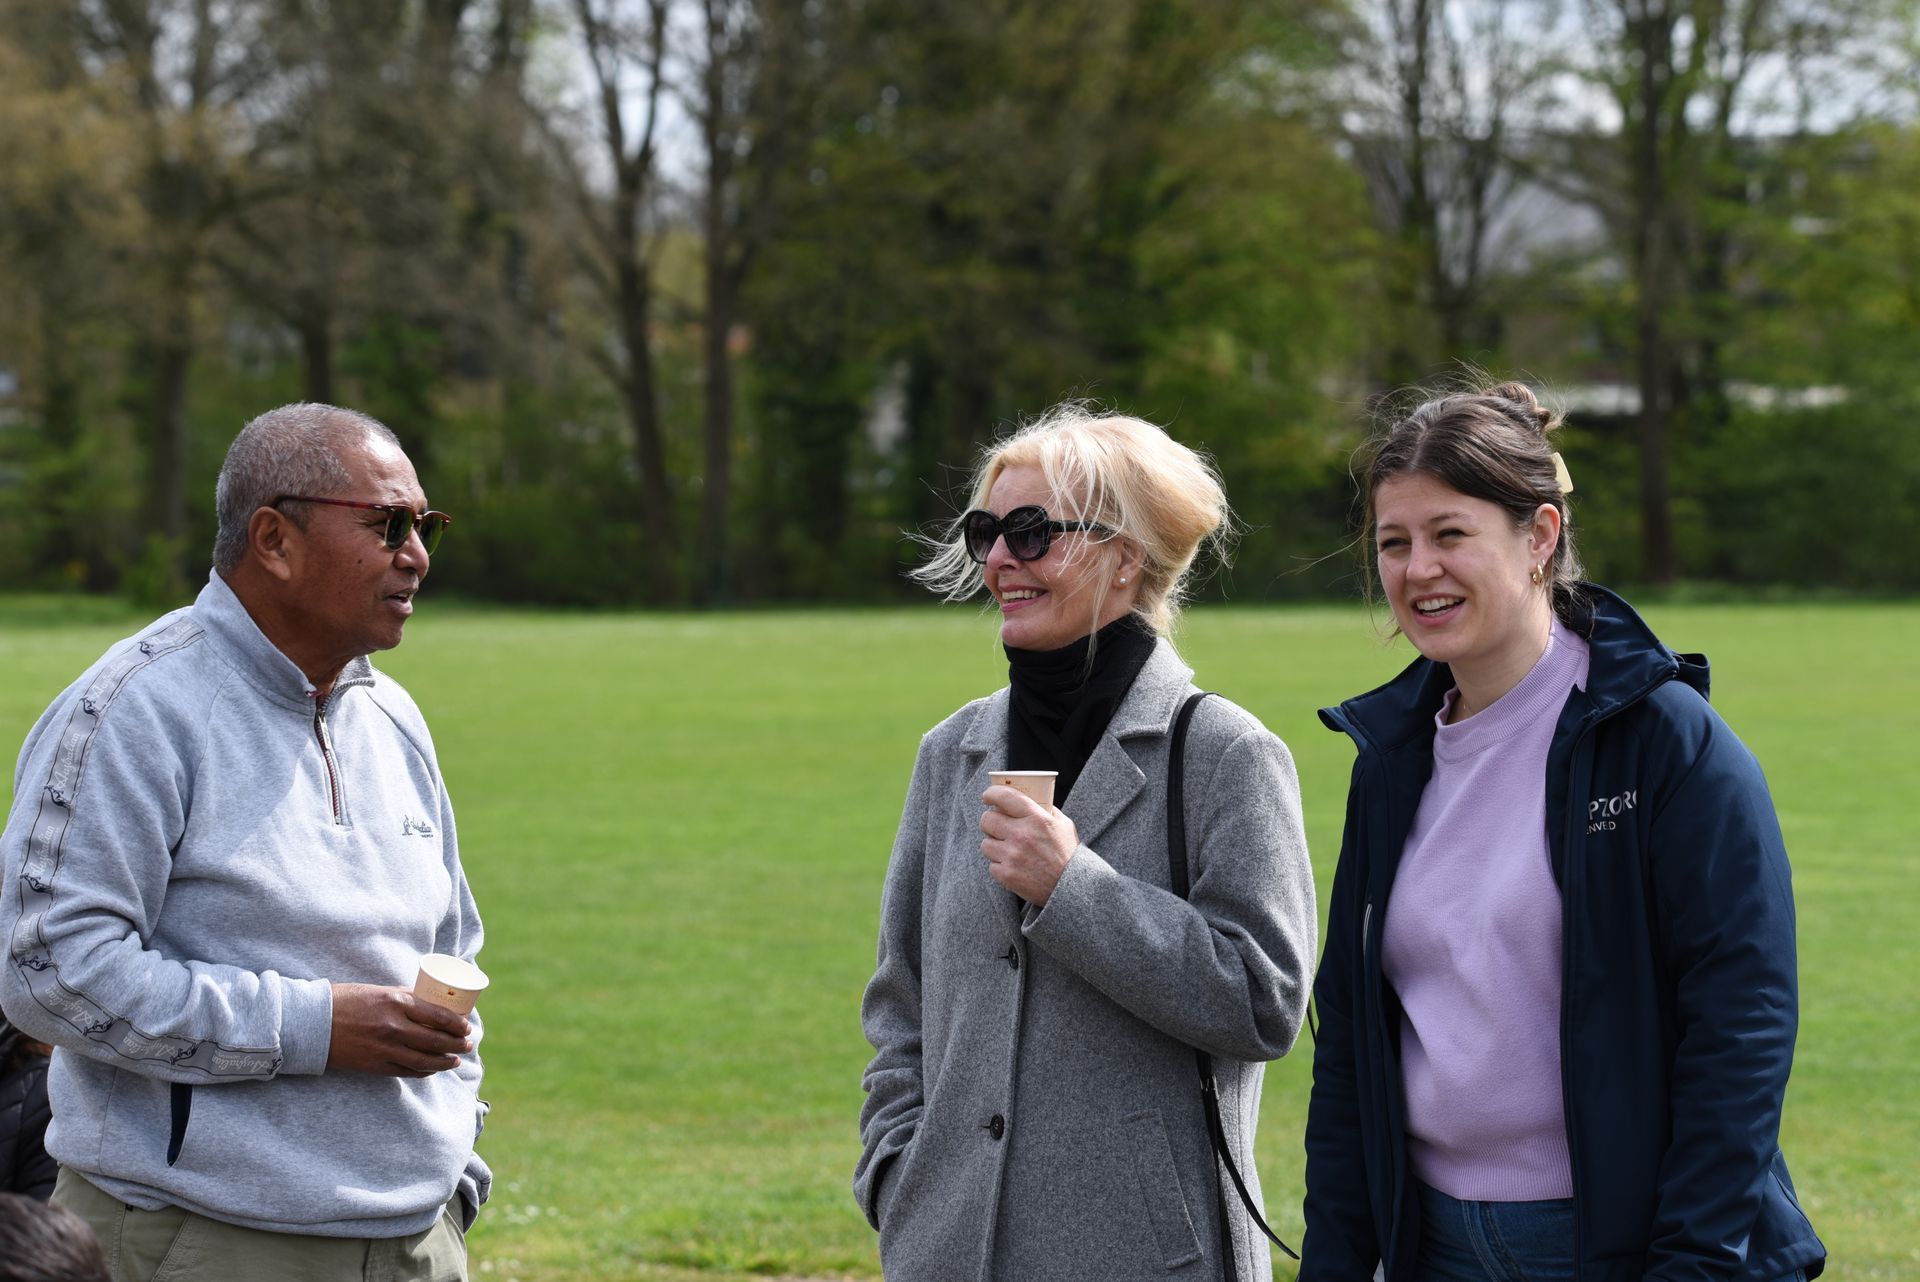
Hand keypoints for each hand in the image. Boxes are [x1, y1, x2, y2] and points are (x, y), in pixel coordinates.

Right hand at [327, 983, 472, 1076]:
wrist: (312, 1023)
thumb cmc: (345, 1001)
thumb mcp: (378, 991)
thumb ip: (403, 997)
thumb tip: (428, 1000)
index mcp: (396, 1003)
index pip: (438, 1016)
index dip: (457, 1024)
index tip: (467, 1026)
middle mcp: (394, 1027)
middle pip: (436, 1040)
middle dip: (457, 1044)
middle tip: (468, 1044)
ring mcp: (385, 1049)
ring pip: (425, 1060)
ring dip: (445, 1062)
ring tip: (455, 1061)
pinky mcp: (375, 1066)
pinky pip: (407, 1071)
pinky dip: (423, 1071)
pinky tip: (432, 1069)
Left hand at [980, 785, 1078, 905]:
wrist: (1071, 890)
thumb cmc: (1068, 855)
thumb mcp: (1064, 825)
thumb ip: (1047, 810)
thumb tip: (1031, 798)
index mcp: (1037, 819)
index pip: (1005, 797)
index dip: (991, 793)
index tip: (988, 796)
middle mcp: (1022, 835)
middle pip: (987, 820)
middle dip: (989, 821)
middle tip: (995, 825)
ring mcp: (1013, 856)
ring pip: (985, 843)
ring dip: (993, 845)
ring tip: (1007, 849)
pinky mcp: (1007, 875)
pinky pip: (991, 865)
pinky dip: (999, 865)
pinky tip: (1013, 866)